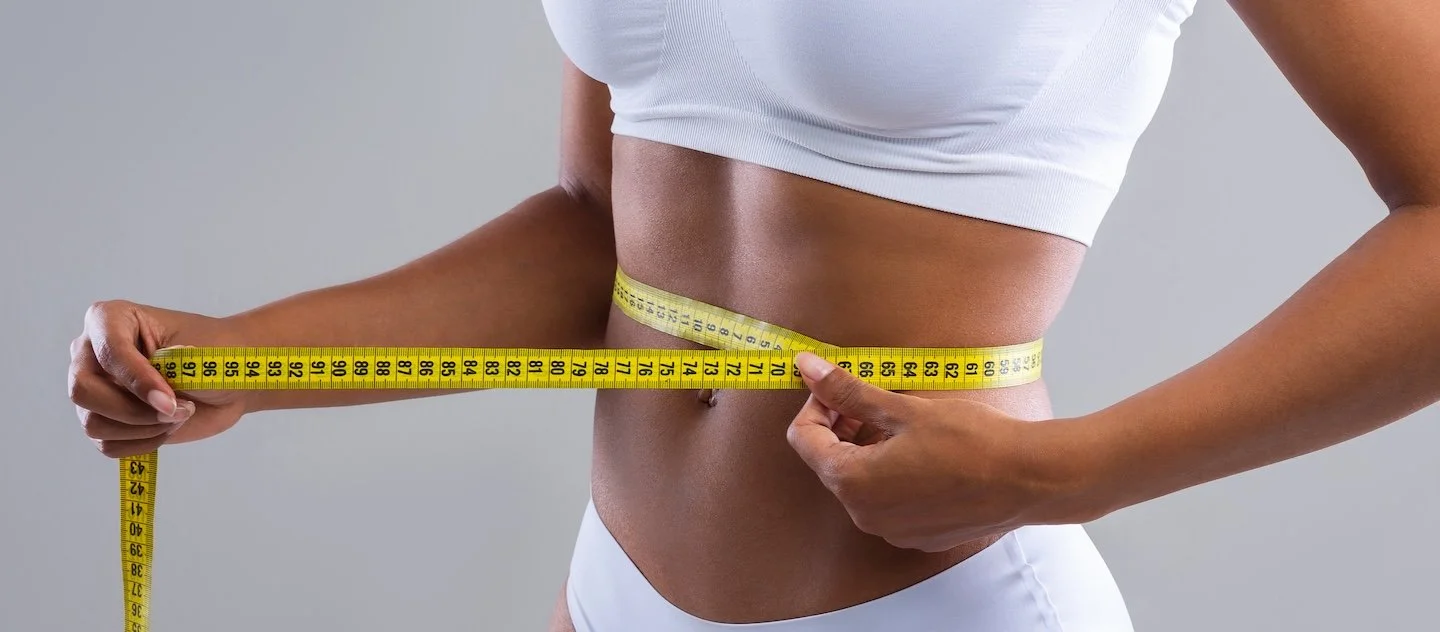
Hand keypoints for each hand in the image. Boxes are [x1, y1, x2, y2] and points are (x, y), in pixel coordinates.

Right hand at [68, 300, 249, 457]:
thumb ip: (167, 372)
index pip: (107, 351)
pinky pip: (109, 445)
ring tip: (177, 414)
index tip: (168, 399)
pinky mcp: (106, 421)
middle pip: (82, 391)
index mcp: (108, 319)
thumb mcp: (194, 352)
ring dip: (143, 427)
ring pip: (94, 423)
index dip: (136, 379)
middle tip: (175, 410)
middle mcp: (90, 353)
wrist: (229, 378)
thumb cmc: (212, 354)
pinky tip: (166, 426)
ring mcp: (95, 389)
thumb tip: (153, 403)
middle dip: (133, 410)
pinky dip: (143, 442)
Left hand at [785, 352, 1102, 551]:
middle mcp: (864, 515)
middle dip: (842, 426)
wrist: (1029, 478)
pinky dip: (892, 474)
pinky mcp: (918, 535)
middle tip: (870, 396)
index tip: (836, 384)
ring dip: (867, 449)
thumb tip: (806, 367)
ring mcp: (892, 530)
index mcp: (852, 482)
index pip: (803, 439)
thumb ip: (848, 391)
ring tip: (901, 421)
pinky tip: (923, 452)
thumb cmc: (971, 440)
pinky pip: (889, 502)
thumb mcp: (903, 408)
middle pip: (831, 462)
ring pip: (860, 482)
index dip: (816, 404)